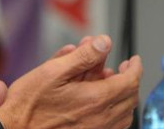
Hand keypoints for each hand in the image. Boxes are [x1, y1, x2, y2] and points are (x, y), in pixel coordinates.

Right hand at [0, 35, 141, 128]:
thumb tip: (105, 42)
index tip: (133, 59)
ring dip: (123, 96)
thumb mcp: (52, 72)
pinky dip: (116, 112)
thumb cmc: (29, 105)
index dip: (135, 67)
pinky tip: (103, 104)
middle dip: (129, 79)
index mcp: (96, 99)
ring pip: (124, 114)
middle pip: (130, 97)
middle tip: (124, 68)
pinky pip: (113, 126)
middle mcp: (101, 118)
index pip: (130, 81)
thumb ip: (83, 56)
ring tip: (111, 83)